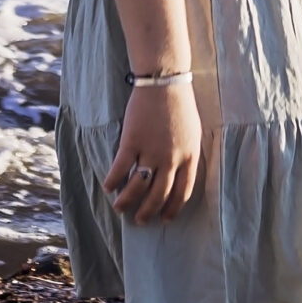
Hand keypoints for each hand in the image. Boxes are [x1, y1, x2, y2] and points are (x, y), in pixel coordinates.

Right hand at [104, 80, 199, 223]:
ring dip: (127, 201)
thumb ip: (187, 155)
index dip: (172, 208)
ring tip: (120, 209)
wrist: (165, 82)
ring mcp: (151, 151)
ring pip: (138, 186)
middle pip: (159, 194)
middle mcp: (171, 159)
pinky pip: (120, 168)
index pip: (183, 192)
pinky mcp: (132, 141)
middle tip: (140, 221)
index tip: (165, 219)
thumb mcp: (193, 133)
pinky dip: (112, 180)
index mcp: (190, 156)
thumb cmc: (180, 104)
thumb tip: (179, 175)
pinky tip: (108, 187)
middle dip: (148, 211)